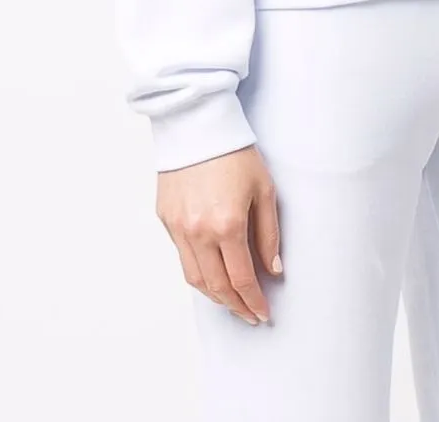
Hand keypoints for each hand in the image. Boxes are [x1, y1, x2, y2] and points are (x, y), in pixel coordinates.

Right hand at [156, 145, 282, 323]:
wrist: (197, 124)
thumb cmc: (235, 152)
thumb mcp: (264, 189)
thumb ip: (268, 234)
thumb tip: (273, 269)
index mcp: (227, 224)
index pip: (241, 279)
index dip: (254, 301)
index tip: (263, 313)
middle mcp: (198, 232)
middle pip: (216, 287)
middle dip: (235, 306)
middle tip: (249, 314)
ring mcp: (178, 227)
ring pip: (194, 277)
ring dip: (214, 295)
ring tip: (231, 300)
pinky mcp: (165, 218)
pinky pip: (181, 255)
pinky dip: (197, 270)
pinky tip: (211, 270)